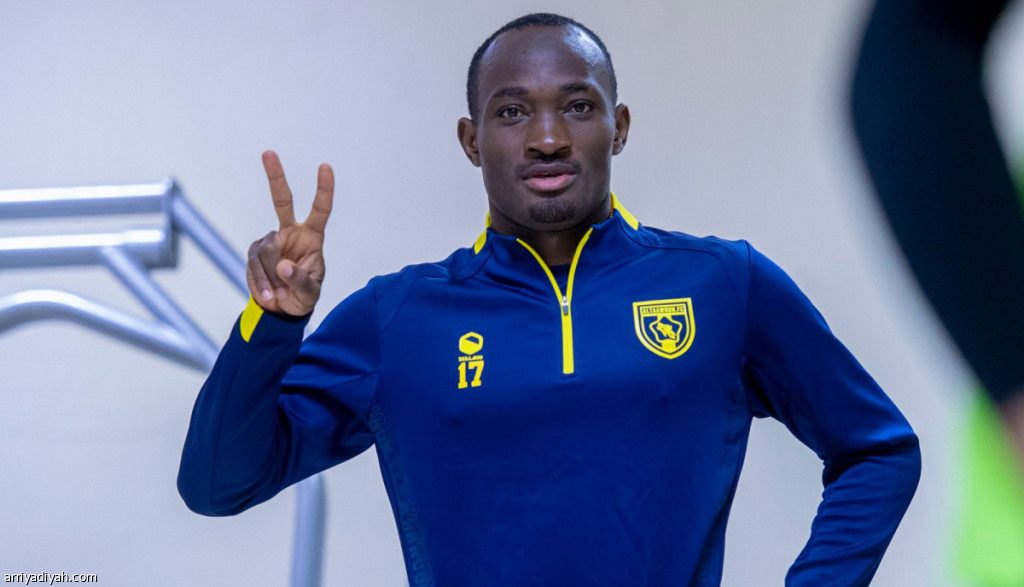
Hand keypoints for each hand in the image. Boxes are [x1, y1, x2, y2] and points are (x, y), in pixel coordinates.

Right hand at [246, 150, 333, 315]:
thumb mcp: (309, 293)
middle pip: (283, 201)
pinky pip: (254, 264)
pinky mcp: (255, 252)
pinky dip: (262, 282)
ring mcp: (271, 241)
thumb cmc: (303, 295)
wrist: (283, 308)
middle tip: (268, 153)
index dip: (323, 189)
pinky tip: (269, 294)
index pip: (320, 209)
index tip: (325, 166)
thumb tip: (283, 266)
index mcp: (312, 237)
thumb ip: (300, 280)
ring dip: (272, 277)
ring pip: (267, 250)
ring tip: (280, 293)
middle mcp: (291, 233)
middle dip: (276, 177)